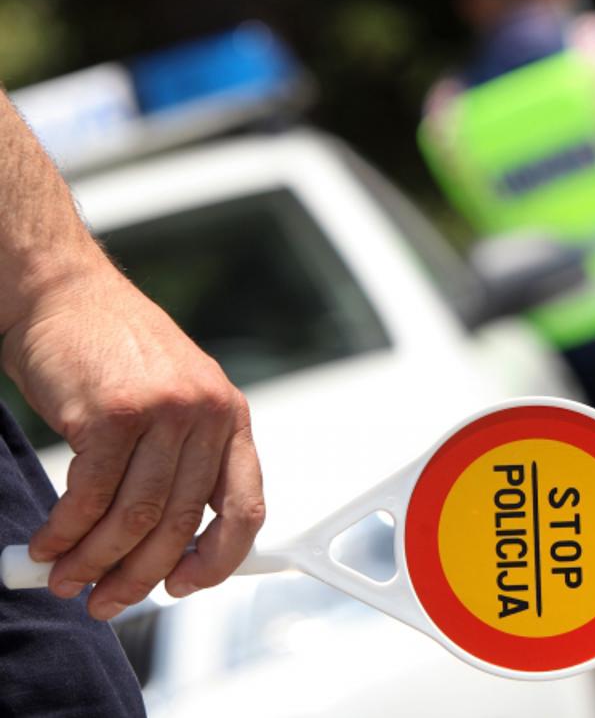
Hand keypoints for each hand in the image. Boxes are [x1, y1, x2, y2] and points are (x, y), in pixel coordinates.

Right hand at [1, 256, 264, 619]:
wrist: (65, 294)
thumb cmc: (113, 353)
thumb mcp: (174, 400)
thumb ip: (180, 461)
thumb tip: (165, 547)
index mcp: (230, 417)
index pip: (245, 507)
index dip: (219, 559)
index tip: (185, 585)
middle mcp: (206, 414)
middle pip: (180, 522)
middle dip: (139, 575)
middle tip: (105, 601)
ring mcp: (163, 412)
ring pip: (133, 517)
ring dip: (95, 560)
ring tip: (66, 580)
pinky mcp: (113, 414)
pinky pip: (91, 496)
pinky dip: (65, 532)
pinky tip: (47, 545)